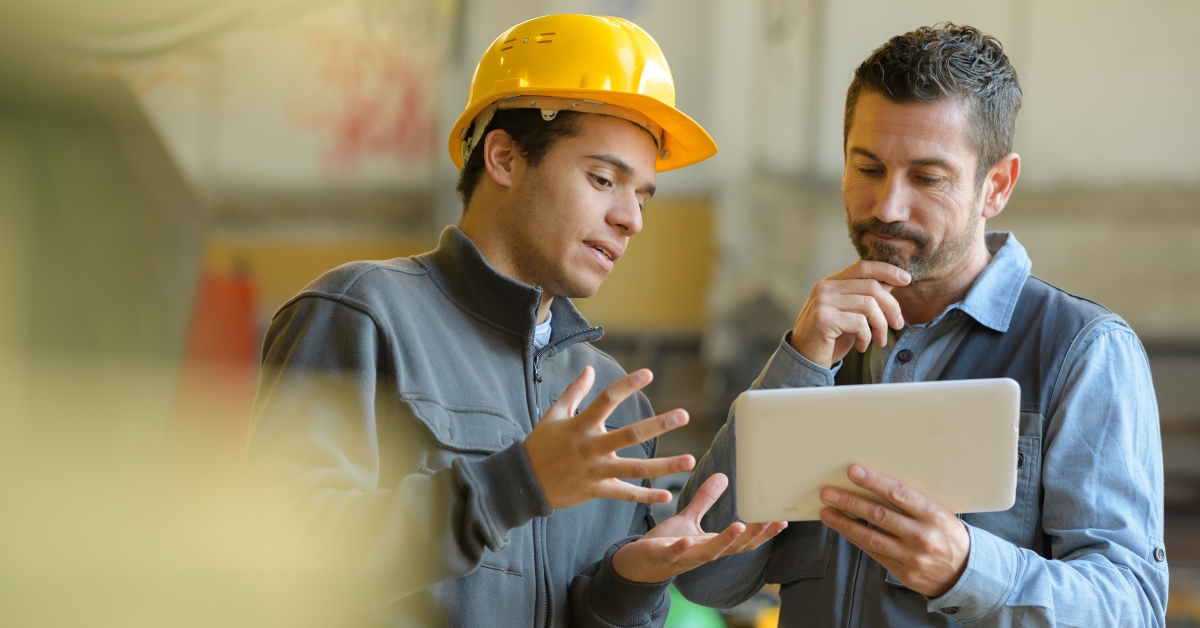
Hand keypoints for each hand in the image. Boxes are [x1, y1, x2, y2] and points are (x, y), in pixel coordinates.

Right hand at [524, 366, 695, 509]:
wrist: (524, 482)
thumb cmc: (539, 445)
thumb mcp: (553, 415)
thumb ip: (574, 392)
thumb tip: (588, 369)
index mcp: (581, 426)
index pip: (607, 400)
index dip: (628, 385)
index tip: (649, 373)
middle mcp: (591, 448)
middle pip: (630, 435)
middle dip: (658, 426)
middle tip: (684, 416)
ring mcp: (595, 471)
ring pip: (635, 469)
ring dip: (664, 466)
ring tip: (691, 460)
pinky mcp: (597, 490)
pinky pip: (625, 495)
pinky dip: (646, 496)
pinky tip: (667, 496)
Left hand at [610, 473, 787, 582]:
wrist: (637, 564)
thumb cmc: (665, 543)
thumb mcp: (689, 519)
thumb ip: (706, 500)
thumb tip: (723, 476)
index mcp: (711, 544)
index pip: (743, 541)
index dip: (763, 533)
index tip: (782, 520)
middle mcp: (703, 553)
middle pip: (734, 547)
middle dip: (754, 536)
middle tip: (772, 522)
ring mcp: (684, 557)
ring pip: (709, 552)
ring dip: (725, 541)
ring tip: (739, 526)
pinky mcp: (663, 556)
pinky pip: (674, 554)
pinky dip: (682, 549)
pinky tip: (688, 541)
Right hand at [788, 261, 910, 367]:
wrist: (804, 360)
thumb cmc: (829, 339)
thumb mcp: (850, 315)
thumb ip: (865, 298)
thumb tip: (890, 283)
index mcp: (830, 283)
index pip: (862, 267)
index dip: (886, 270)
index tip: (906, 280)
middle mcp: (824, 288)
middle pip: (871, 287)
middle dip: (892, 307)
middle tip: (898, 325)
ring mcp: (822, 302)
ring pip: (869, 305)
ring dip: (881, 325)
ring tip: (879, 340)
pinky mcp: (824, 319)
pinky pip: (859, 323)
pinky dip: (867, 337)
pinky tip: (861, 346)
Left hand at [819, 465, 969, 596]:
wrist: (967, 573)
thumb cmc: (948, 534)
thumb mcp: (939, 513)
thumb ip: (912, 502)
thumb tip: (877, 484)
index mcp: (933, 515)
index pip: (898, 494)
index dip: (874, 482)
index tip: (853, 471)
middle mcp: (922, 535)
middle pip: (879, 515)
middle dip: (850, 502)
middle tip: (828, 493)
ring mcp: (912, 556)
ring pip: (871, 537)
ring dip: (845, 523)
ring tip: (827, 512)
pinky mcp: (903, 572)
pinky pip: (874, 553)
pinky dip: (855, 539)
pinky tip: (842, 528)